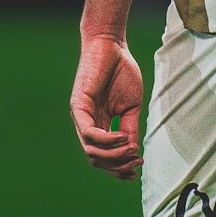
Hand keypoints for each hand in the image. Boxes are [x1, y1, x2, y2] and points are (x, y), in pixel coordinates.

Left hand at [70, 32, 143, 179]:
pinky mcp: (78, 106)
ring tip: (131, 150)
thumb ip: (129, 128)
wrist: (112, 45)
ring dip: (114, 156)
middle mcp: (85, 124)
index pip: (102, 156)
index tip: (136, 171)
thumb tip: (132, 152)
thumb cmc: (122, 72)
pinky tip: (123, 138)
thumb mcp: (130, 107)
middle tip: (136, 162)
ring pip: (91, 151)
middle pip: (96, 159)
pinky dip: (107, 141)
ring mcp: (80, 116)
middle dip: (117, 166)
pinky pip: (90, 133)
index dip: (118, 168)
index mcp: (98, 125)